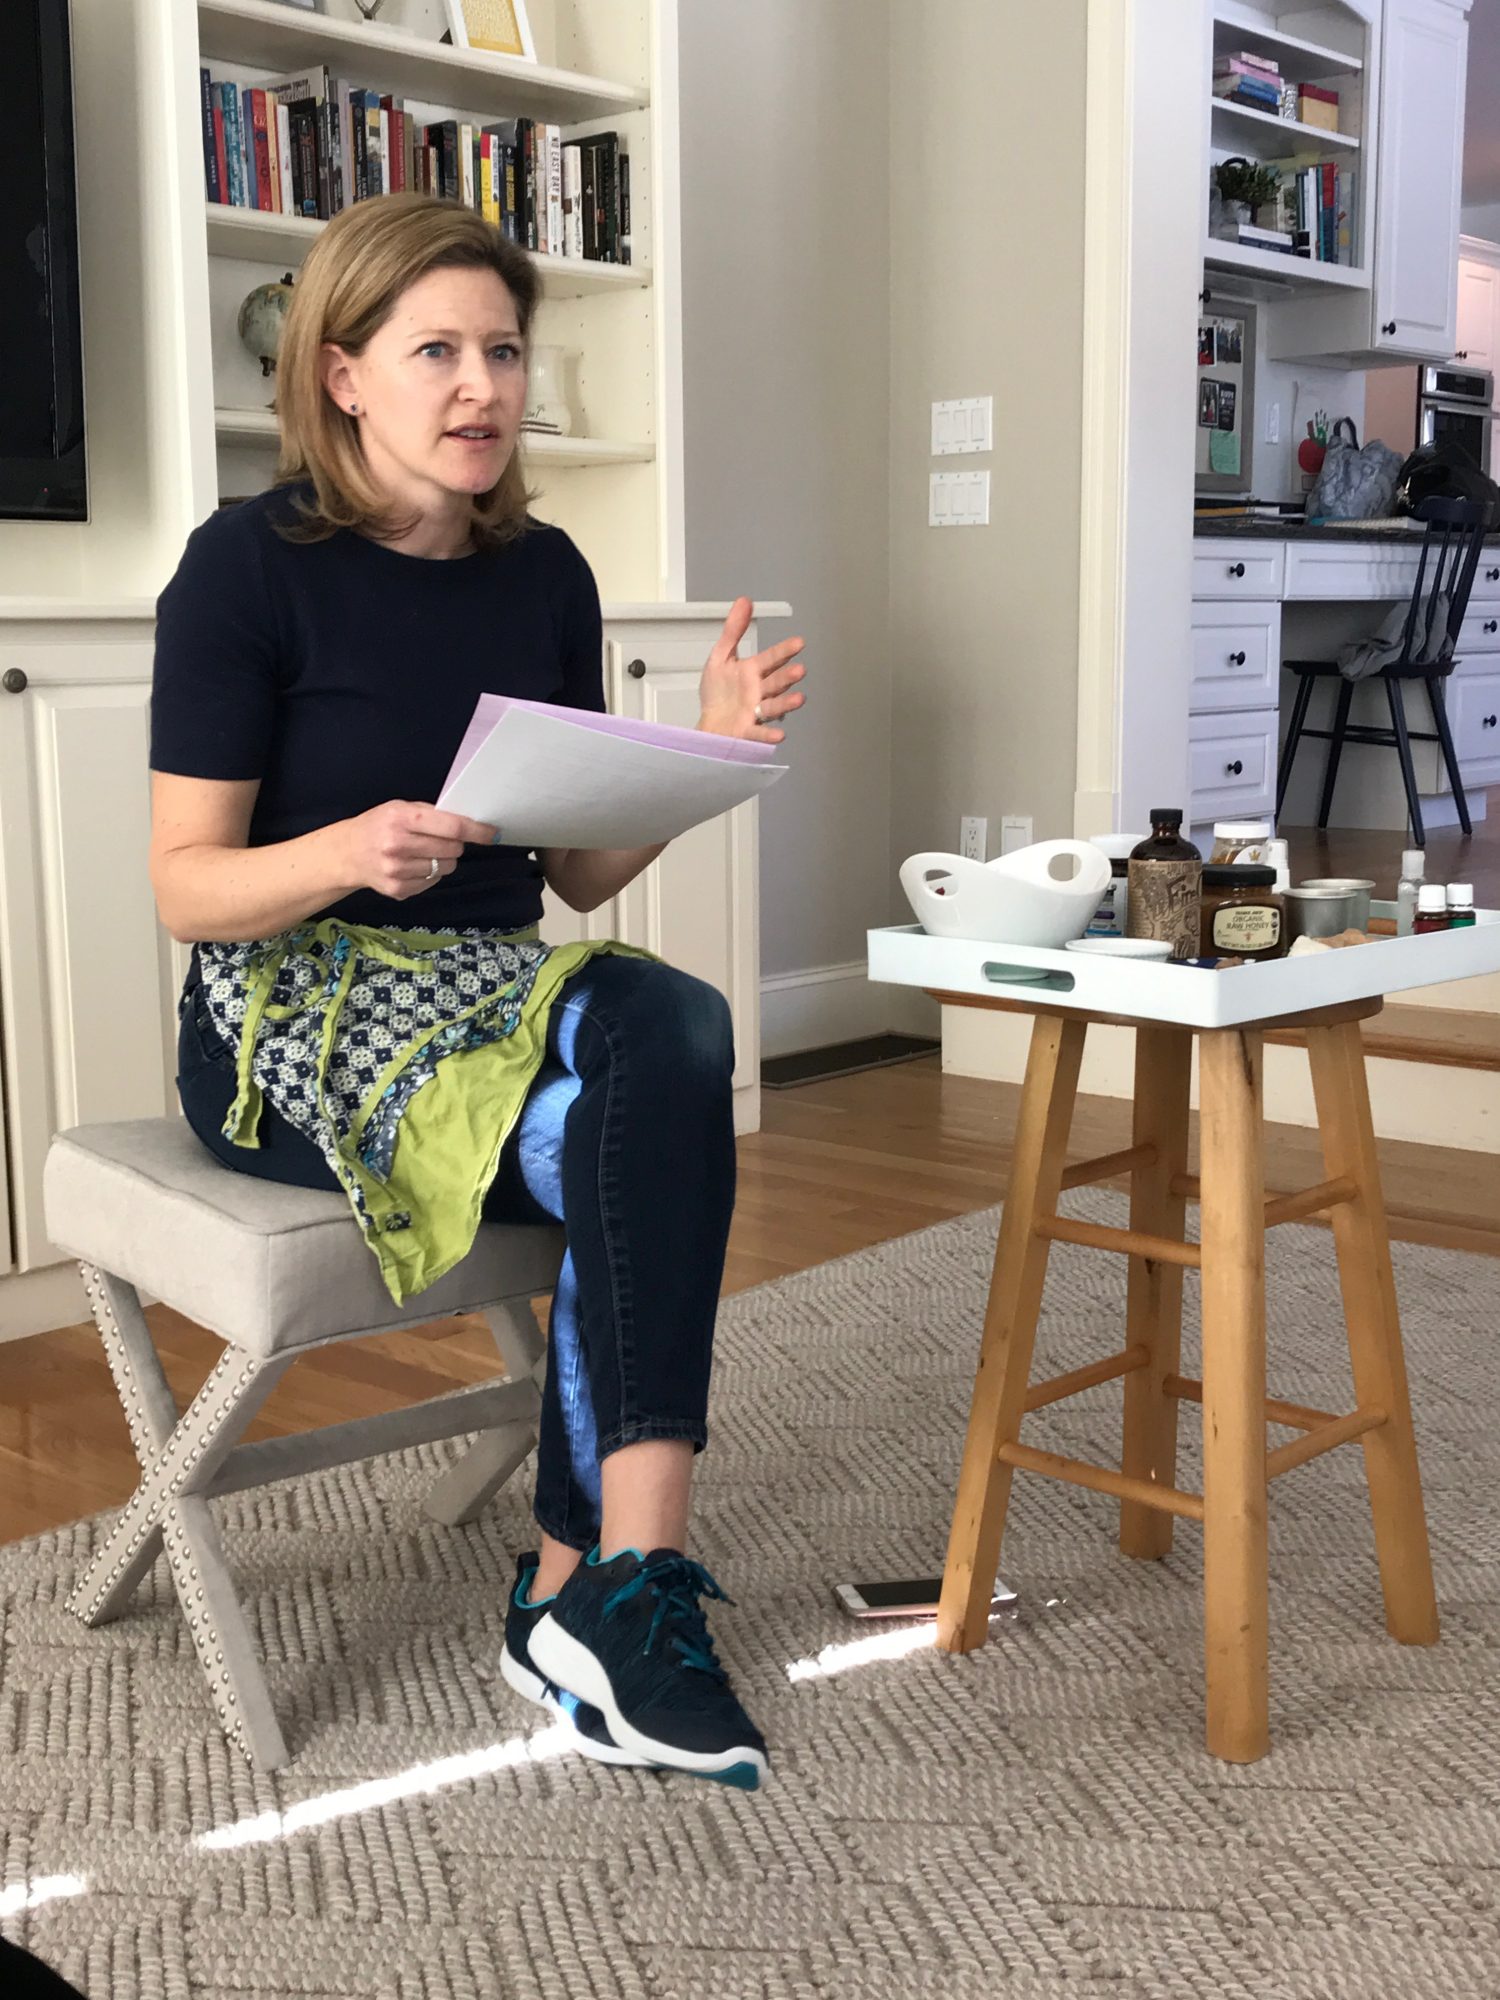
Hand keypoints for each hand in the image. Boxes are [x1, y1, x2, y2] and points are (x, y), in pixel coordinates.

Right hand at [336, 801, 496, 900]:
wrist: (347, 853)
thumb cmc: (378, 825)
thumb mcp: (400, 808)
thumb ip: (431, 814)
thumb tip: (470, 824)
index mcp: (401, 819)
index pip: (452, 827)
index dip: (477, 832)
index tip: (492, 834)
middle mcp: (398, 845)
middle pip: (452, 849)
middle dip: (455, 844)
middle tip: (442, 840)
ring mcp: (397, 871)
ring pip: (445, 868)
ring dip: (443, 860)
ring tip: (423, 852)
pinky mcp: (398, 890)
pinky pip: (433, 882)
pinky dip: (430, 874)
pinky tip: (413, 865)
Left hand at [696, 597, 806, 743]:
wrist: (708, 725)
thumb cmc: (717, 694)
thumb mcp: (721, 657)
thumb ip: (733, 631)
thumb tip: (744, 601)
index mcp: (752, 673)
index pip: (771, 659)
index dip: (784, 651)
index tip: (799, 643)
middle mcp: (758, 692)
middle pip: (775, 683)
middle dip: (787, 677)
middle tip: (799, 671)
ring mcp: (756, 713)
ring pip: (773, 706)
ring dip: (786, 703)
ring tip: (799, 699)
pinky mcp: (748, 732)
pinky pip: (760, 734)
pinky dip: (769, 735)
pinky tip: (780, 733)